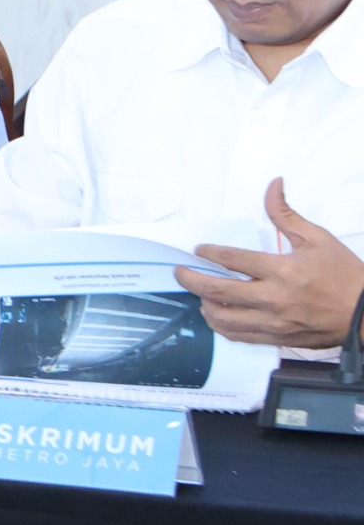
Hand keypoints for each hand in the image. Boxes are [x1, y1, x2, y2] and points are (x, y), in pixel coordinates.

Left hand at [178, 178, 363, 348]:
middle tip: (180, 272)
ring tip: (199, 294)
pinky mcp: (278, 338)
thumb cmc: (345, 276)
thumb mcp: (318, 238)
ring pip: (224, 318)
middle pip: (218, 290)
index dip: (209, 253)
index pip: (233, 260)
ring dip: (204, 305)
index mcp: (283, 271)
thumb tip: (273, 186)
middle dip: (191, 279)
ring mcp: (274, 321)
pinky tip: (217, 315)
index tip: (199, 250)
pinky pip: (240, 336)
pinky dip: (223, 326)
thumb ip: (287, 214)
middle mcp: (274, 298)